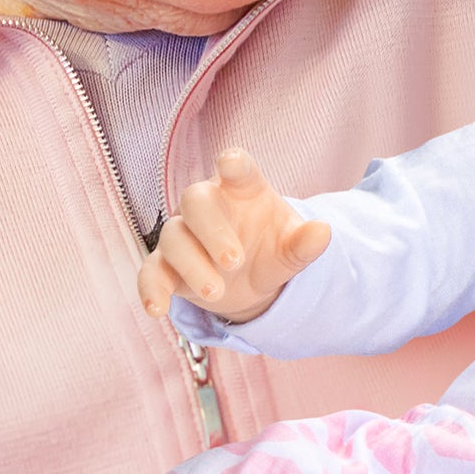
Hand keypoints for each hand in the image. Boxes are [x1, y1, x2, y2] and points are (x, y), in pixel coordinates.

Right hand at [137, 149, 329, 324]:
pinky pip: (150, 271)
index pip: (236, 168)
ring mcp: (183, 235)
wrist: (249, 281)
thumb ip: (305, 243)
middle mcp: (207, 206)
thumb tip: (324, 232)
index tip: (231, 164)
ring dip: (192, 265)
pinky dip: (150, 289)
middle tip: (235, 261)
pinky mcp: (167, 266)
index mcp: (241, 190)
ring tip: (217, 291)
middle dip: (212, 230)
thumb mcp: (291, 249)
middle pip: (195, 201)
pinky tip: (157, 309)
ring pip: (173, 238)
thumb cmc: (270, 248)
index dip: (233, 163)